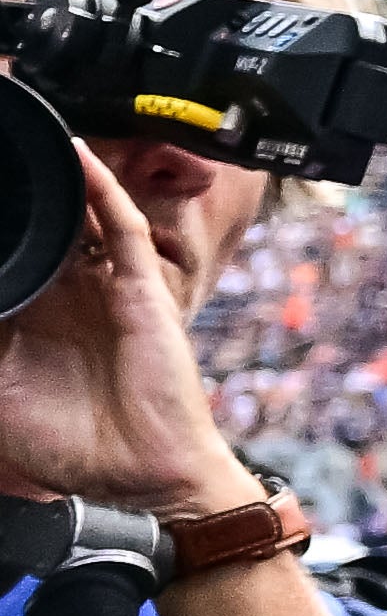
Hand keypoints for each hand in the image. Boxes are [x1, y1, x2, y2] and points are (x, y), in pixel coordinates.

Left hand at [0, 125, 245, 521]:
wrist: (144, 477)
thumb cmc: (74, 448)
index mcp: (26, 319)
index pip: (2, 260)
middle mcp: (62, 295)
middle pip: (33, 228)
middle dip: (11, 195)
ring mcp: (101, 287)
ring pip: (73, 216)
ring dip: (52, 179)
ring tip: (22, 138)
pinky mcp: (138, 286)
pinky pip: (118, 225)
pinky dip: (99, 188)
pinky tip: (75, 154)